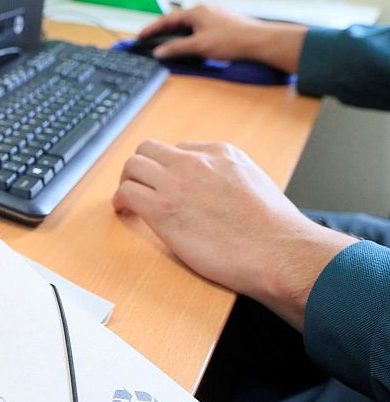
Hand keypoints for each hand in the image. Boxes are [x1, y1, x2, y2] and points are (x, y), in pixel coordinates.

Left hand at [112, 140, 355, 329]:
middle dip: (141, 167)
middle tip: (140, 186)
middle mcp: (195, 162)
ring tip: (129, 200)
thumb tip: (214, 188)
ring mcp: (176, 183)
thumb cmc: (274, 230)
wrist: (279, 251)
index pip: (178, 149)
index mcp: (221, 153)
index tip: (165, 183)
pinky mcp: (161, 209)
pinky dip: (120, 201)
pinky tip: (125, 212)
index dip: (168, 168)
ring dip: (127, 181)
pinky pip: (126, 193)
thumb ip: (229, 177)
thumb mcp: (255, 183)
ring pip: (132, 166)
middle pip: (148, 149)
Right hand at [139, 5, 308, 72]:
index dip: (152, 28)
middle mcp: (205, 10)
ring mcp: (215, 16)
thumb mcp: (199, 46)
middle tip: (151, 40)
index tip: (141, 36)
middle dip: (163, 31)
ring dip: (177, 34)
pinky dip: (189, 36)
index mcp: (197, 11)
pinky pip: (199, 28)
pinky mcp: (222, 24)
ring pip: (189, 25)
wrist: (259, 42)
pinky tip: (190, 45)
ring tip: (167, 44)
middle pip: (178, 21)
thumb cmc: (232, 40)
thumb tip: (159, 52)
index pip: (168, 19)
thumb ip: (176, 48)